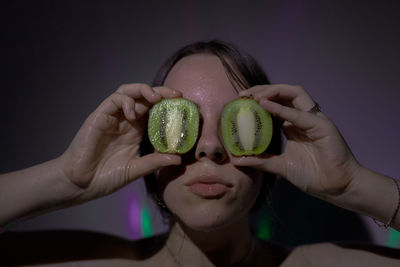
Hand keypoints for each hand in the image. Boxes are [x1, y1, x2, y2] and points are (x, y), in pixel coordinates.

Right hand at [58, 84, 181, 200]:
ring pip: (128, 92)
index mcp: (136, 130)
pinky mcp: (99, 116)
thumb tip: (178, 158)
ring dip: (143, 90)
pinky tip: (132, 113)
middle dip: (161, 92)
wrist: (81, 184)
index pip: (154, 109)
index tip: (184, 105)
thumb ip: (154, 162)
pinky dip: (125, 101)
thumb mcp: (135, 169)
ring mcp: (112, 117)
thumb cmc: (106, 177)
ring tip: (156, 98)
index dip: (168, 104)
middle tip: (176, 95)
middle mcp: (125, 120)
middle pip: (144, 96)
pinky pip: (113, 100)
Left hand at [232, 84, 360, 198]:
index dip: (258, 98)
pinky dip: (281, 109)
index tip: (239, 102)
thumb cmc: (313, 175)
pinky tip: (265, 106)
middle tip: (243, 95)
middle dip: (263, 89)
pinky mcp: (323, 126)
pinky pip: (299, 114)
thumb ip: (261, 161)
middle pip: (284, 93)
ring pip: (295, 93)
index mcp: (294, 124)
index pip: (276, 103)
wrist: (337, 188)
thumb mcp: (280, 166)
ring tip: (254, 96)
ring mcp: (314, 119)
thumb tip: (238, 160)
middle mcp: (304, 117)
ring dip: (273, 91)